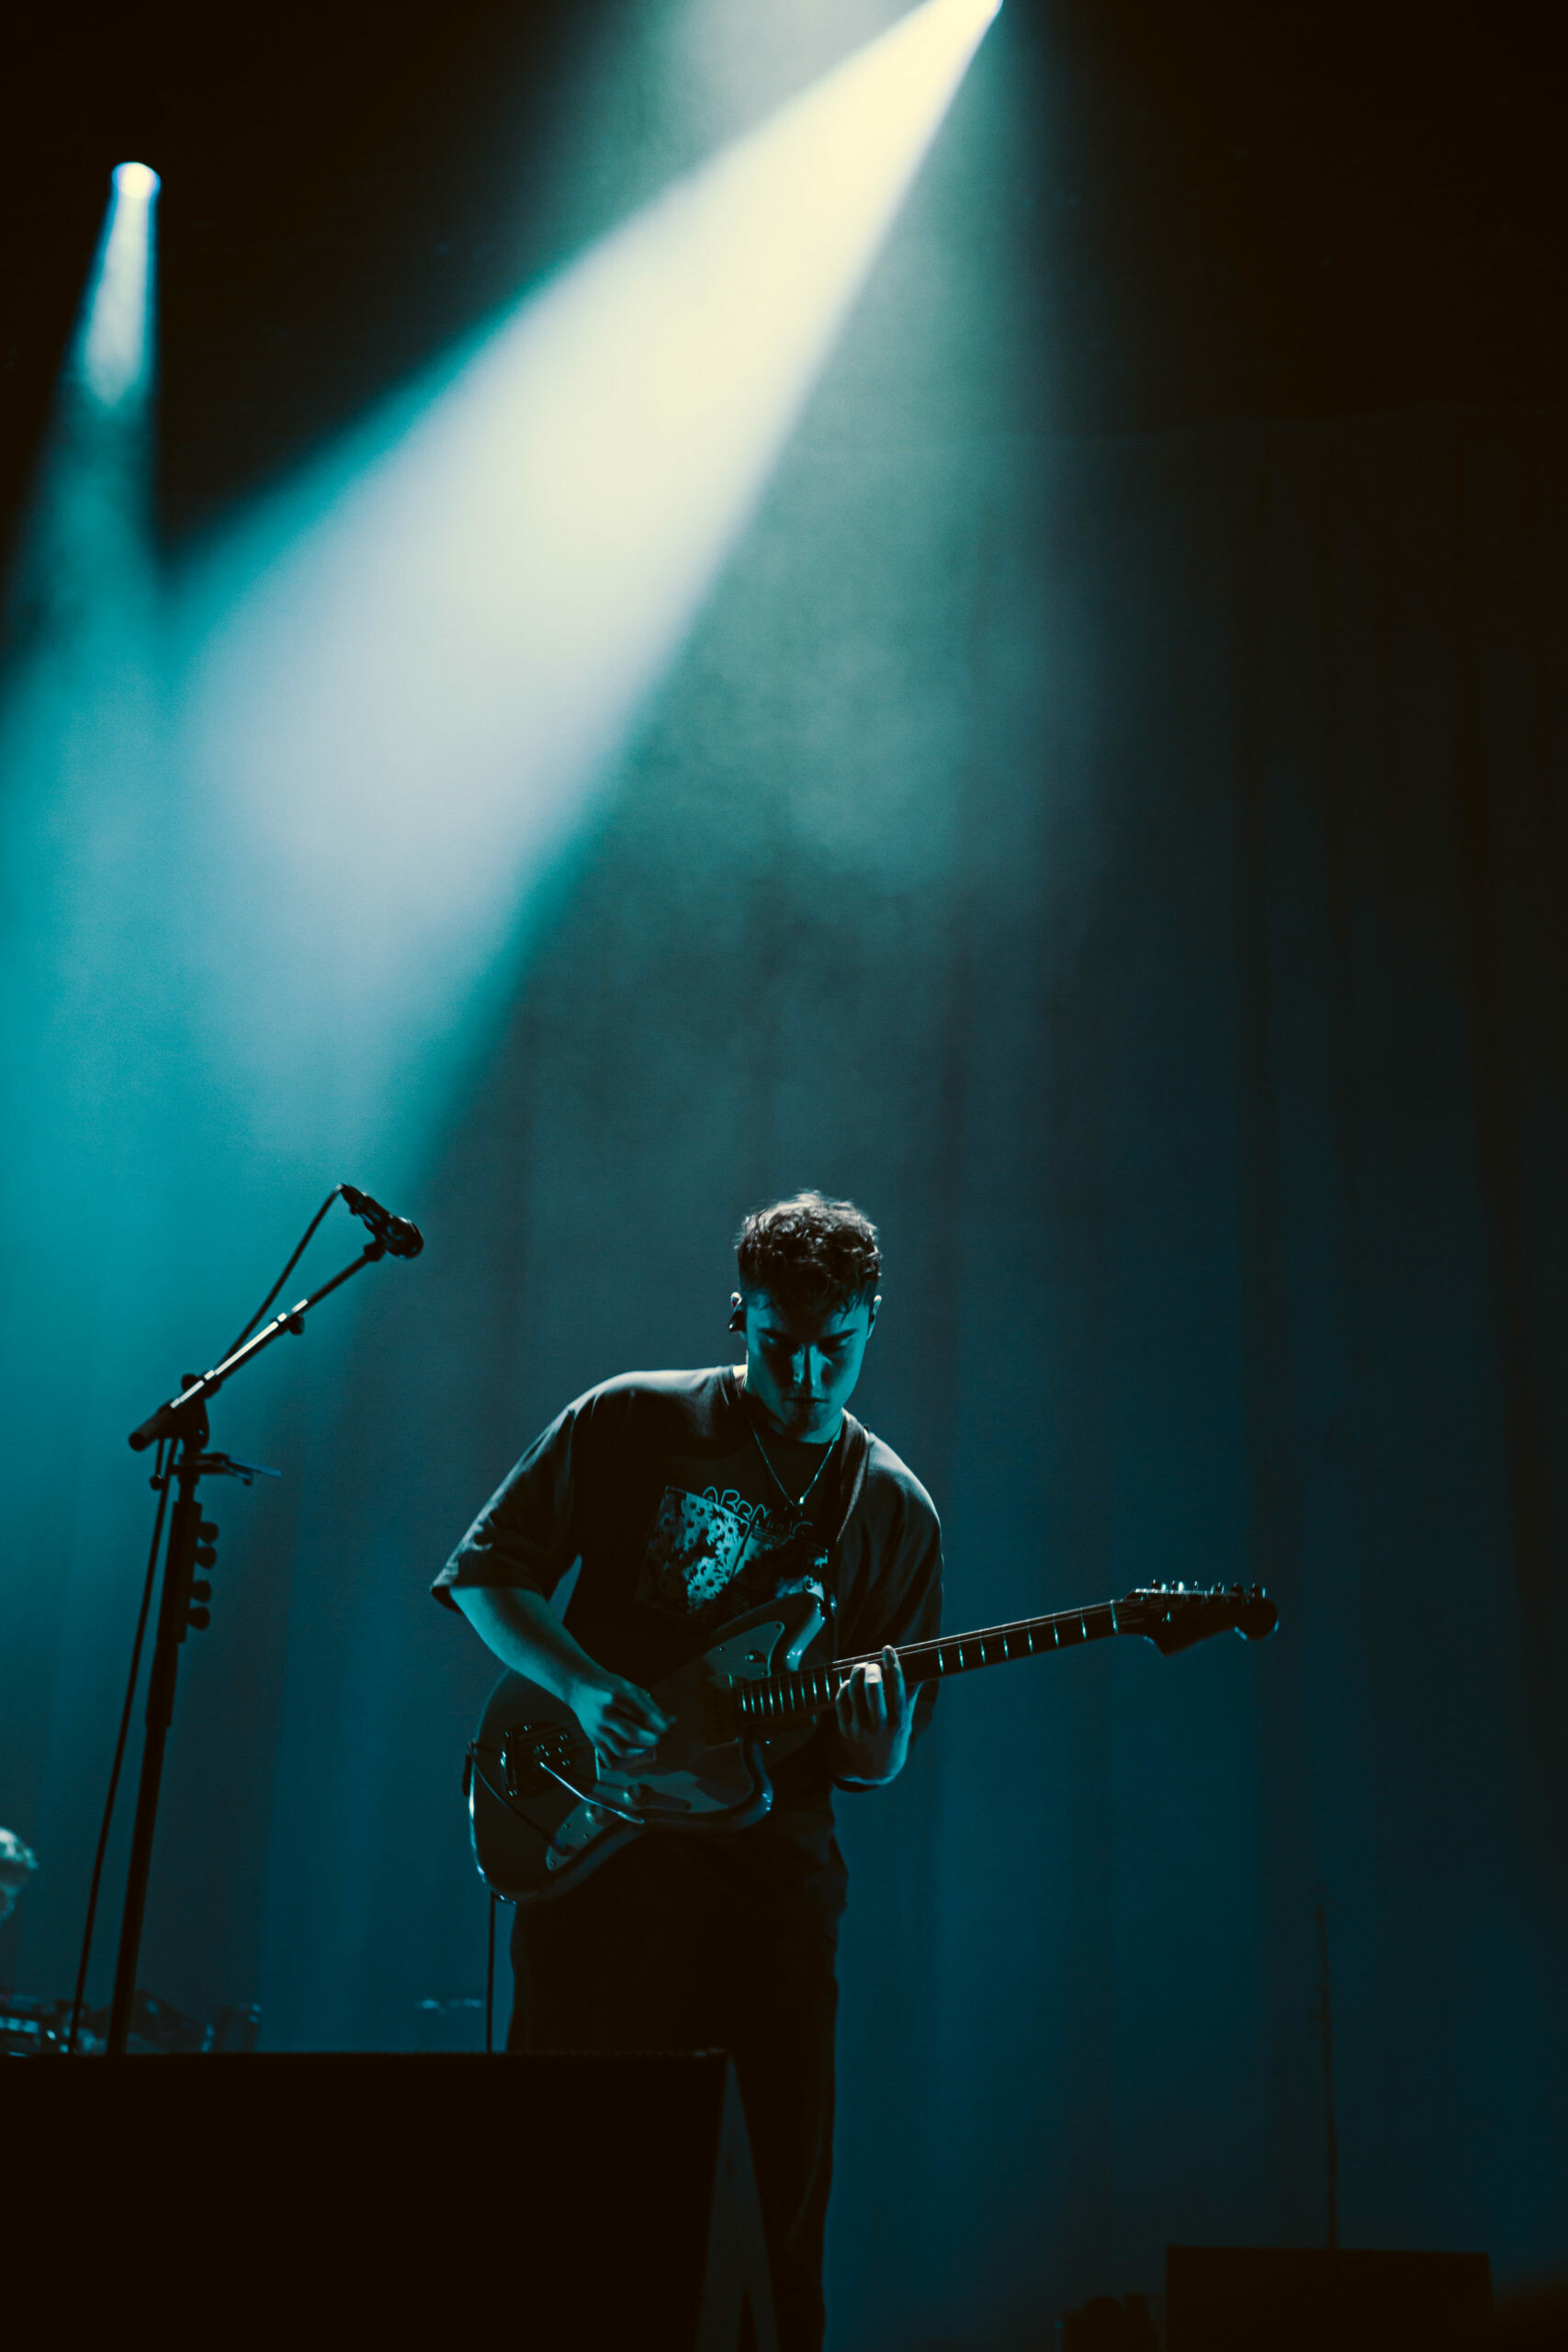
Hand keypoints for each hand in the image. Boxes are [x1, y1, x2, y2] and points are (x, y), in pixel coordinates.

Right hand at [569, 1672, 671, 1772]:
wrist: (578, 1687)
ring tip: (647, 1747)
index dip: (655, 1721)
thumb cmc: (608, 1686)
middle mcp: (603, 1713)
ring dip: (638, 1752)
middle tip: (657, 1739)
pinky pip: (609, 1757)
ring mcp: (597, 1728)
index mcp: (614, 1695)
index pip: (638, 1711)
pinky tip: (633, 1755)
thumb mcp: (629, 1688)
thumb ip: (650, 1706)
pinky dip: (623, 1761)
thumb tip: (672, 1721)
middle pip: (629, 1732)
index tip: (667, 1726)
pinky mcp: (593, 1739)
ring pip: (620, 1748)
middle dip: (648, 1738)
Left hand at [834, 1646, 912, 1785]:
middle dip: (872, 1669)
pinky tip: (849, 1683)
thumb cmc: (894, 1739)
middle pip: (874, 1688)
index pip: (897, 1687)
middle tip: (873, 1664)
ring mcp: (861, 1729)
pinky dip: (844, 1688)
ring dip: (856, 1674)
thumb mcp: (906, 1722)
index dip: (893, 1665)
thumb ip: (909, 1697)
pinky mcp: (845, 1731)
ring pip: (855, 1692)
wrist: (876, 1770)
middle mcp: (881, 1726)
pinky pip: (841, 1702)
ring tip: (861, 1667)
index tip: (888, 1649)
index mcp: (900, 1722)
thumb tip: (919, 1671)